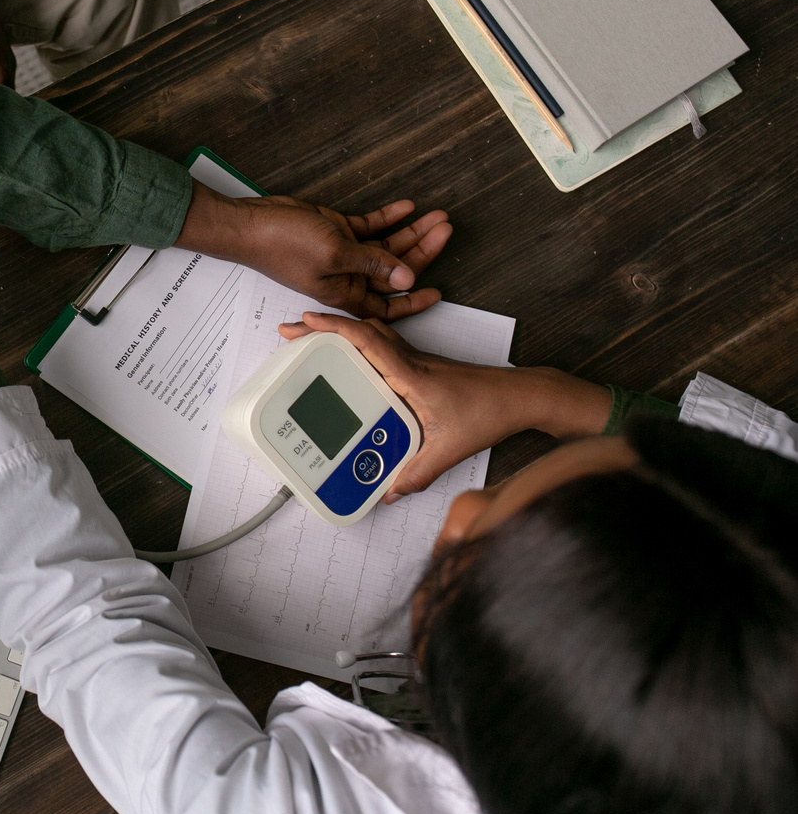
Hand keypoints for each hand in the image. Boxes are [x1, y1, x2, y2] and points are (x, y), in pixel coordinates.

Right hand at [175, 183, 452, 319]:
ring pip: (386, 247)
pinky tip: (408, 208)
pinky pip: (371, 228)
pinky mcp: (337, 233)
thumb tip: (407, 276)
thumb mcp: (334, 254)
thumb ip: (372, 264)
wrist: (251, 223)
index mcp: (344, 292)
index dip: (413, 301)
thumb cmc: (282, 245)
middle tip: (444, 230)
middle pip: (394, 270)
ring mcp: (343, 254)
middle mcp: (347, 276)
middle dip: (422, 251)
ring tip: (435, 216)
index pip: (387, 305)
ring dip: (411, 232)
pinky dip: (389, 219)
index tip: (438, 292)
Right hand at [278, 313, 611, 501]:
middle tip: (291, 331)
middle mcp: (411, 360)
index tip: (306, 322)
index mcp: (411, 374)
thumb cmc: (490, 412)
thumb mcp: (450, 449)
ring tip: (311, 339)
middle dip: (322, 328)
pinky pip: (382, 344)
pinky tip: (350, 356)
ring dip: (340, 332)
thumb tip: (389, 491)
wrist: (522, 396)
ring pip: (370, 334)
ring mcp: (416, 360)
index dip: (334, 329)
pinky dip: (359, 342)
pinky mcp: (421, 365)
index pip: (366, 342)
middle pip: (359, 332)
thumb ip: (416, 472)